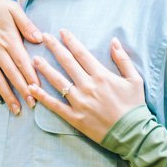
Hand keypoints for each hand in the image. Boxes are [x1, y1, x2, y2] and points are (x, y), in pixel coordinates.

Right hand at [0, 0, 42, 114]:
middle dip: (23, 91)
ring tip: (16, 110)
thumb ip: (26, 24)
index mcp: (9, 39)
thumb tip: (39, 39)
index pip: (23, 62)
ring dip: (7, 96)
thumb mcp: (12, 8)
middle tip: (33, 105)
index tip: (40, 90)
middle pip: (12, 74)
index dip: (32, 78)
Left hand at [27, 31, 145, 143]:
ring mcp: (79, 102)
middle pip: (67, 63)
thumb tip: (114, 41)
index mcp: (101, 75)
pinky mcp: (74, 117)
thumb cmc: (134, 106)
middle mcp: (88, 86)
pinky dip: (42, 96)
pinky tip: (32, 88)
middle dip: (54, 48)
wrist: (132, 134)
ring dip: (45, 69)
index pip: (81, 53)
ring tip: (34, 59)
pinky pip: (55, 105)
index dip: (70, 41)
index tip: (61, 32)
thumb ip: (123, 59)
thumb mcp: (135, 79)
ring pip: (58, 81)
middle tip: (44, 37)